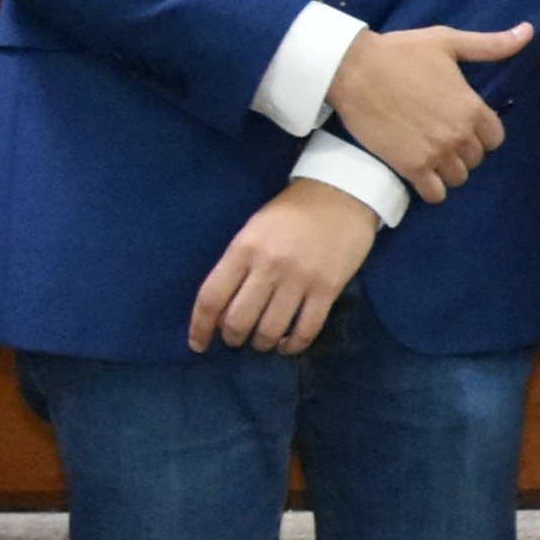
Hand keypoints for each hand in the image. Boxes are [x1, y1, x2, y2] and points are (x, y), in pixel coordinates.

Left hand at [189, 179, 379, 353]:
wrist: (341, 194)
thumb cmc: (291, 212)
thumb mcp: (253, 230)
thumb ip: (237, 265)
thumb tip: (223, 308)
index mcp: (243, 248)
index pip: (212, 297)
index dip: (200, 327)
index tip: (198, 344)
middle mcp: (268, 266)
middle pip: (239, 320)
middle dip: (233, 338)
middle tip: (237, 339)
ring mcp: (299, 279)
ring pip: (271, 330)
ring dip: (262, 343)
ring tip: (262, 341)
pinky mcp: (328, 289)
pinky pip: (306, 329)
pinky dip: (293, 345)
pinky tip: (288, 345)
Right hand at [328, 22, 532, 203]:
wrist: (353, 68)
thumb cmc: (400, 52)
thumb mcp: (449, 42)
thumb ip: (491, 45)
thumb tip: (528, 31)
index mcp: (472, 107)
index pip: (495, 138)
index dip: (482, 134)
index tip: (463, 125)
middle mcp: (459, 134)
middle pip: (476, 159)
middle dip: (464, 151)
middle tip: (441, 137)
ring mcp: (435, 153)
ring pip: (458, 178)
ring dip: (448, 170)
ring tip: (431, 155)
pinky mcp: (410, 167)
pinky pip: (435, 194)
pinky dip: (432, 189)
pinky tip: (421, 175)